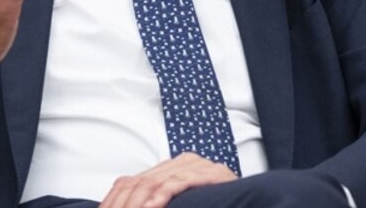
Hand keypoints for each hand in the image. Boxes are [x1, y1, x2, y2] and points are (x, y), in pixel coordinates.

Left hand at [100, 153, 236, 207]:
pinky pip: (178, 183)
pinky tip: (151, 207)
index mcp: (169, 168)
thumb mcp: (180, 203)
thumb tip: (125, 207)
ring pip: (154, 182)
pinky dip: (161, 196)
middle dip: (122, 204)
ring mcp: (197, 165)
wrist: (252, 200)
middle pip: (138, 182)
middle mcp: (181, 162)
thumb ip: (157, 200)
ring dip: (138, 203)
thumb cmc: (215, 204)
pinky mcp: (211, 173)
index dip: (113, 200)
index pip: (130, 182)